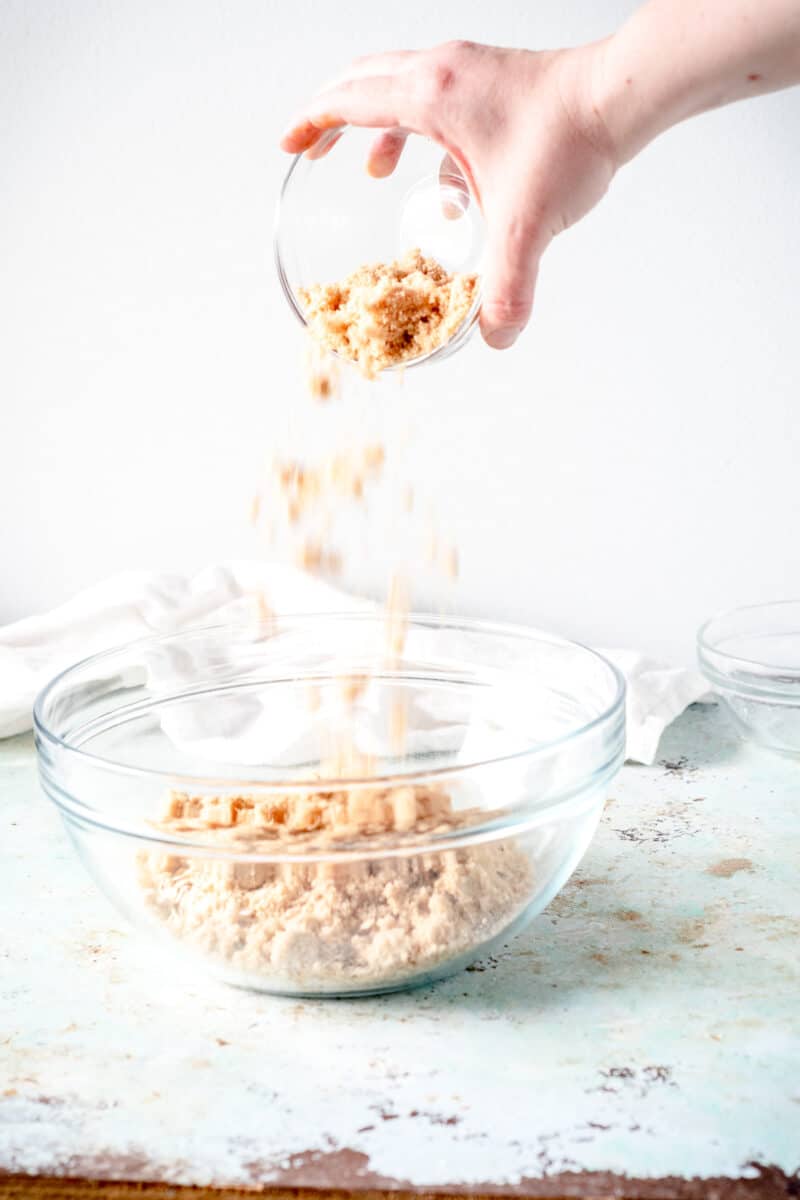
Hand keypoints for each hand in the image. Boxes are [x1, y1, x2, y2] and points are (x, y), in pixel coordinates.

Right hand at [281, 40, 617, 349]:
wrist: (620, 97)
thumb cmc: (569, 140)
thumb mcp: (526, 226)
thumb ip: (507, 287)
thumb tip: (496, 336)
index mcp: (430, 97)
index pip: (349, 101)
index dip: (312, 124)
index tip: (289, 144)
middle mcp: (443, 73)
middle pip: (365, 82)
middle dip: (335, 119)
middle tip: (315, 151)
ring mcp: (470, 72)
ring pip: (403, 88)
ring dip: (383, 129)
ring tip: (376, 171)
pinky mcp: (496, 82)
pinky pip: (444, 104)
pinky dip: (432, 140)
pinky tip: (451, 187)